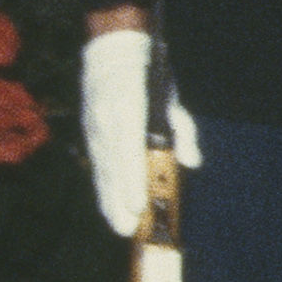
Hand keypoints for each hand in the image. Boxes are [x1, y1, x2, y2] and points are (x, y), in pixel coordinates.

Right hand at [81, 22, 190, 237]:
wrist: (110, 53)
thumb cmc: (149, 77)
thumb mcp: (172, 99)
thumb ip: (182, 131)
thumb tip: (192, 161)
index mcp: (128, 109)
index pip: (128, 151)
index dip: (132, 180)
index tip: (137, 205)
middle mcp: (106, 122)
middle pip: (113, 168)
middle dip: (120, 200)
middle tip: (128, 229)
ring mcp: (95, 129)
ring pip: (102, 171)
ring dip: (109, 201)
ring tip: (119, 227)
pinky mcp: (90, 134)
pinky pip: (98, 167)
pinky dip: (104, 189)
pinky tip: (110, 208)